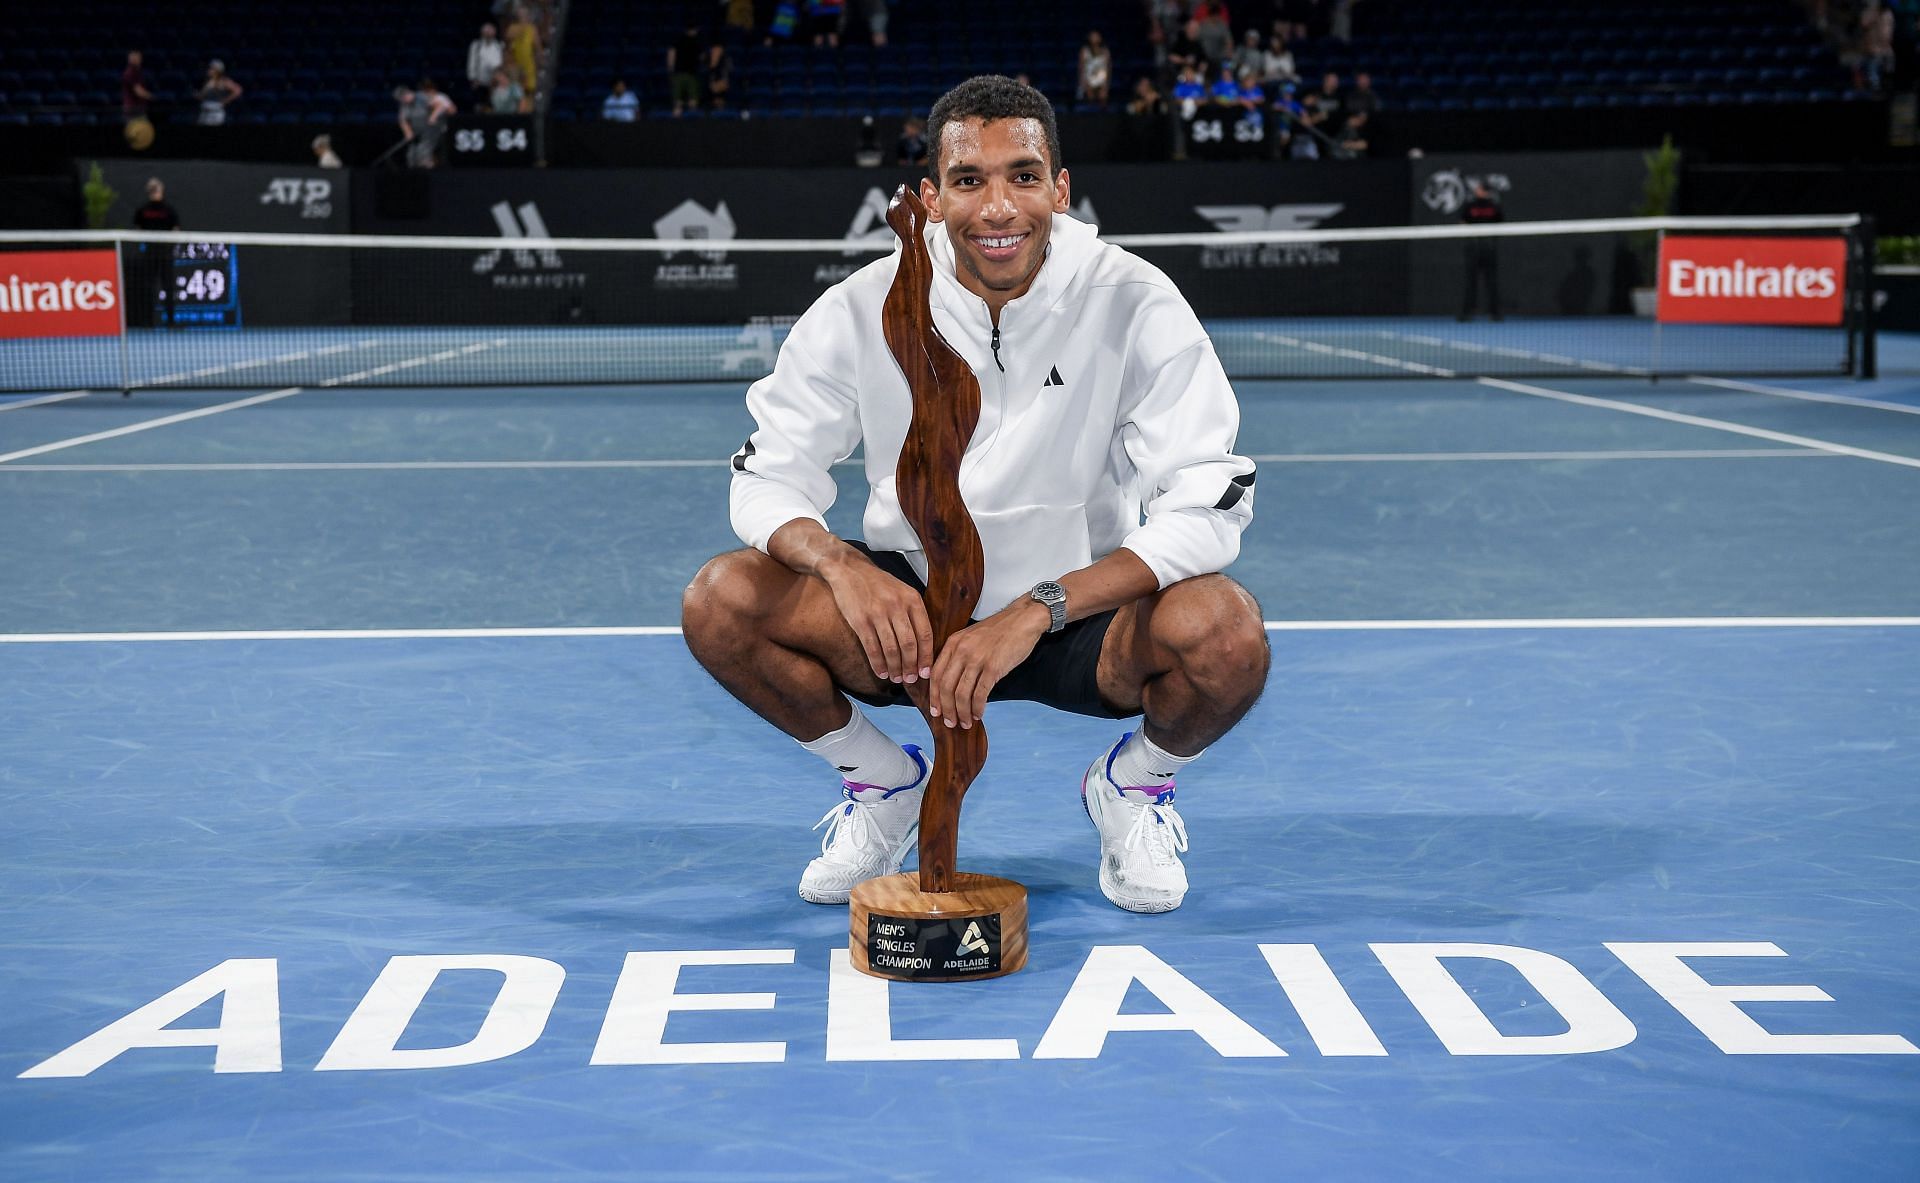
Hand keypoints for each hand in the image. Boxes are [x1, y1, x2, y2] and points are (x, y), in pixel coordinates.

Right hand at [819, 555, 933, 686]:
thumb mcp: (902, 591)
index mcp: (912, 599)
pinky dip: (878, 663)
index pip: (925, 633)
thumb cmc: (878, 584)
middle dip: (911, 666)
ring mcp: (878, 613)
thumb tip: (923, 644)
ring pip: (891, 649)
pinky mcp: (860, 620)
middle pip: (909, 644)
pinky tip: (880, 672)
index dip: (926, 656)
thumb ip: (913, 613)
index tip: (926, 672)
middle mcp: (897, 606)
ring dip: (895, 668)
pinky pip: (872, 648)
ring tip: (896, 679)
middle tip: (911, 679)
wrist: (849, 569)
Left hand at [927, 599, 1048, 729]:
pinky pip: (980, 693)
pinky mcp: (993, 667)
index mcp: (953, 643)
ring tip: (965, 722)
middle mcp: (962, 651)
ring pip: (962, 693)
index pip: (936, 674)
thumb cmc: (999, 630)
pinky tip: (978, 713)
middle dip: (946, 708)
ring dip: (962, 712)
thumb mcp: (971, 637)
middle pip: (946, 687)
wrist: (1022, 620)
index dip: (934, 696)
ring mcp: (977, 659)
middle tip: (949, 722)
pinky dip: (977, 708)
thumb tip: (951, 682)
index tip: (936, 710)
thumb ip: (958, 655)